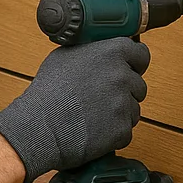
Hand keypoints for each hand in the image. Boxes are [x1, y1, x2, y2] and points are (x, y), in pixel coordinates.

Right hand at [0, 37, 150, 182]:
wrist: (40, 126)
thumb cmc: (48, 92)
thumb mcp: (65, 56)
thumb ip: (92, 51)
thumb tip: (103, 51)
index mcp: (110, 53)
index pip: (141, 54)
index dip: (133, 62)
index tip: (128, 68)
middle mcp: (122, 76)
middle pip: (138, 84)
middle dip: (124, 91)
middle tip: (99, 95)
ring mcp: (124, 104)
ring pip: (132, 108)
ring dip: (118, 112)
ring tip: (92, 112)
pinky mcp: (123, 130)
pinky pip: (125, 129)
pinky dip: (113, 131)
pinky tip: (93, 127)